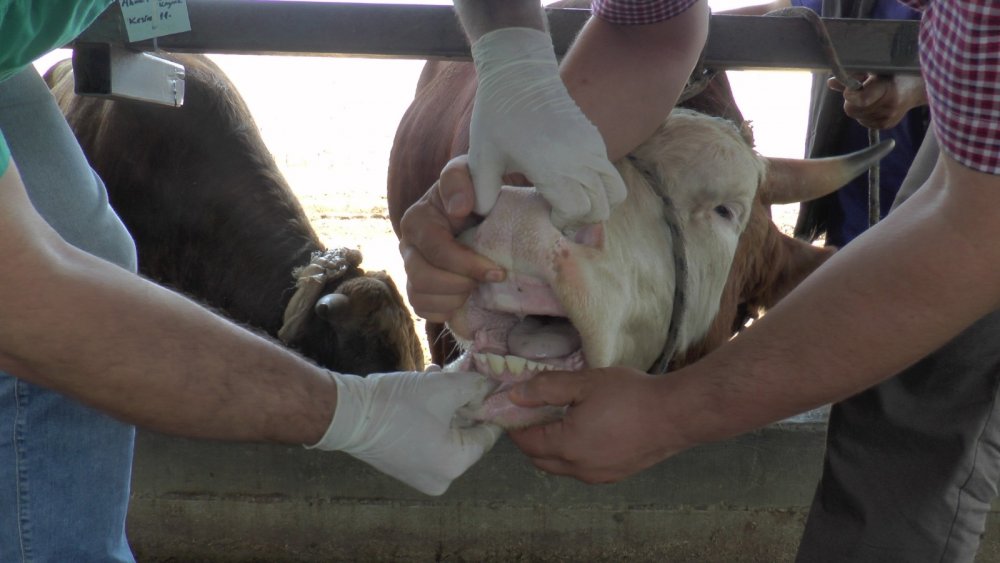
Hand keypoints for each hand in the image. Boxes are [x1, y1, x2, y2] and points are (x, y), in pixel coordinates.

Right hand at [309, 368, 502, 494]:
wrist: (347, 415)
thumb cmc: (397, 404)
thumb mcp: (444, 388)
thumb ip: (475, 386)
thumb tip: (494, 383)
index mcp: (454, 466)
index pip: (488, 435)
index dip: (492, 405)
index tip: (494, 384)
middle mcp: (441, 478)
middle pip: (466, 433)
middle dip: (464, 401)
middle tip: (462, 374)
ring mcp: (421, 474)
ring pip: (447, 431)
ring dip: (446, 403)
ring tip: (438, 375)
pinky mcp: (405, 465)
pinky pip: (429, 437)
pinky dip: (431, 415)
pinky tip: (425, 387)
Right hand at [398, 156, 504, 322]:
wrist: (483, 217)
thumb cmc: (480, 196)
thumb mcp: (474, 175)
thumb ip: (461, 179)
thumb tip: (457, 208)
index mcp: (417, 219)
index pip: (436, 250)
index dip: (467, 265)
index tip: (498, 271)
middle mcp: (407, 245)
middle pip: (422, 278)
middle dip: (460, 283)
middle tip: (488, 278)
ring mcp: (409, 269)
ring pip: (421, 297)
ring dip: (455, 297)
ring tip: (476, 286)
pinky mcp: (416, 289)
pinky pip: (422, 310)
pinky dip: (445, 309)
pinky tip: (464, 298)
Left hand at [468, 27, 626, 228]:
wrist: (520, 73)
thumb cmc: (496, 115)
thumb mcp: (481, 156)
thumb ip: (481, 191)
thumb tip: (484, 217)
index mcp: (551, 165)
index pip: (577, 211)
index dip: (562, 221)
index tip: (544, 215)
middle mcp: (579, 158)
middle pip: (600, 208)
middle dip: (581, 219)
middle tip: (557, 212)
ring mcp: (592, 147)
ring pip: (615, 193)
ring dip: (597, 204)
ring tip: (570, 201)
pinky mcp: (596, 139)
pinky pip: (610, 174)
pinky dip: (599, 187)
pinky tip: (571, 182)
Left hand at [506, 367, 680, 483]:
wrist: (676, 415)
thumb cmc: (631, 395)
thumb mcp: (584, 383)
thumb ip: (546, 388)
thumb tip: (515, 395)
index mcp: (567, 446)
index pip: (526, 441)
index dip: (515, 424)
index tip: (515, 406)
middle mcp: (579, 469)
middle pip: (539, 459)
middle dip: (530, 438)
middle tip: (535, 411)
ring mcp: (598, 476)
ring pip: (561, 466)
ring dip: (552, 448)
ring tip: (561, 418)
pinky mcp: (614, 475)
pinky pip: (582, 469)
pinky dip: (573, 454)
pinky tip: (586, 430)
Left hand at [828, 73, 926, 129]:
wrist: (915, 88)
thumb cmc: (892, 74)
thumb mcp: (875, 70)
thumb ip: (853, 76)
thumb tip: (830, 83)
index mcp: (887, 88)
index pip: (860, 99)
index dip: (850, 94)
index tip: (850, 88)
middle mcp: (889, 106)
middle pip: (852, 110)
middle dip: (851, 101)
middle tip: (860, 91)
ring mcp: (888, 118)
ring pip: (856, 117)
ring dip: (858, 107)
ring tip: (870, 96)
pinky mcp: (886, 125)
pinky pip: (864, 122)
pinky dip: (864, 114)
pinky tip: (875, 104)